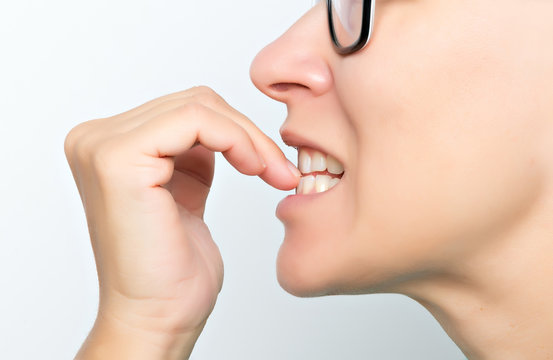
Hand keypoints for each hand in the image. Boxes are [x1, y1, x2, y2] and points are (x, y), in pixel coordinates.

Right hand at [64, 86, 299, 358]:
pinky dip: (236, 139)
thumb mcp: (184, 192)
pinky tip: (254, 168)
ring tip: (271, 173)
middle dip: (247, 134)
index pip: (185, 109)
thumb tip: (221, 126)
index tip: (273, 165)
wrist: (158, 317)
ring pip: (200, 106)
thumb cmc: (172, 270)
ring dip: (247, 139)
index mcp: (107, 146)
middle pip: (194, 102)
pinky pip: (196, 120)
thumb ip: (190, 155)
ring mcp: (101, 146)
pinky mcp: (119, 159)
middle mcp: (95, 139)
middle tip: (280, 171)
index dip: (237, 131)